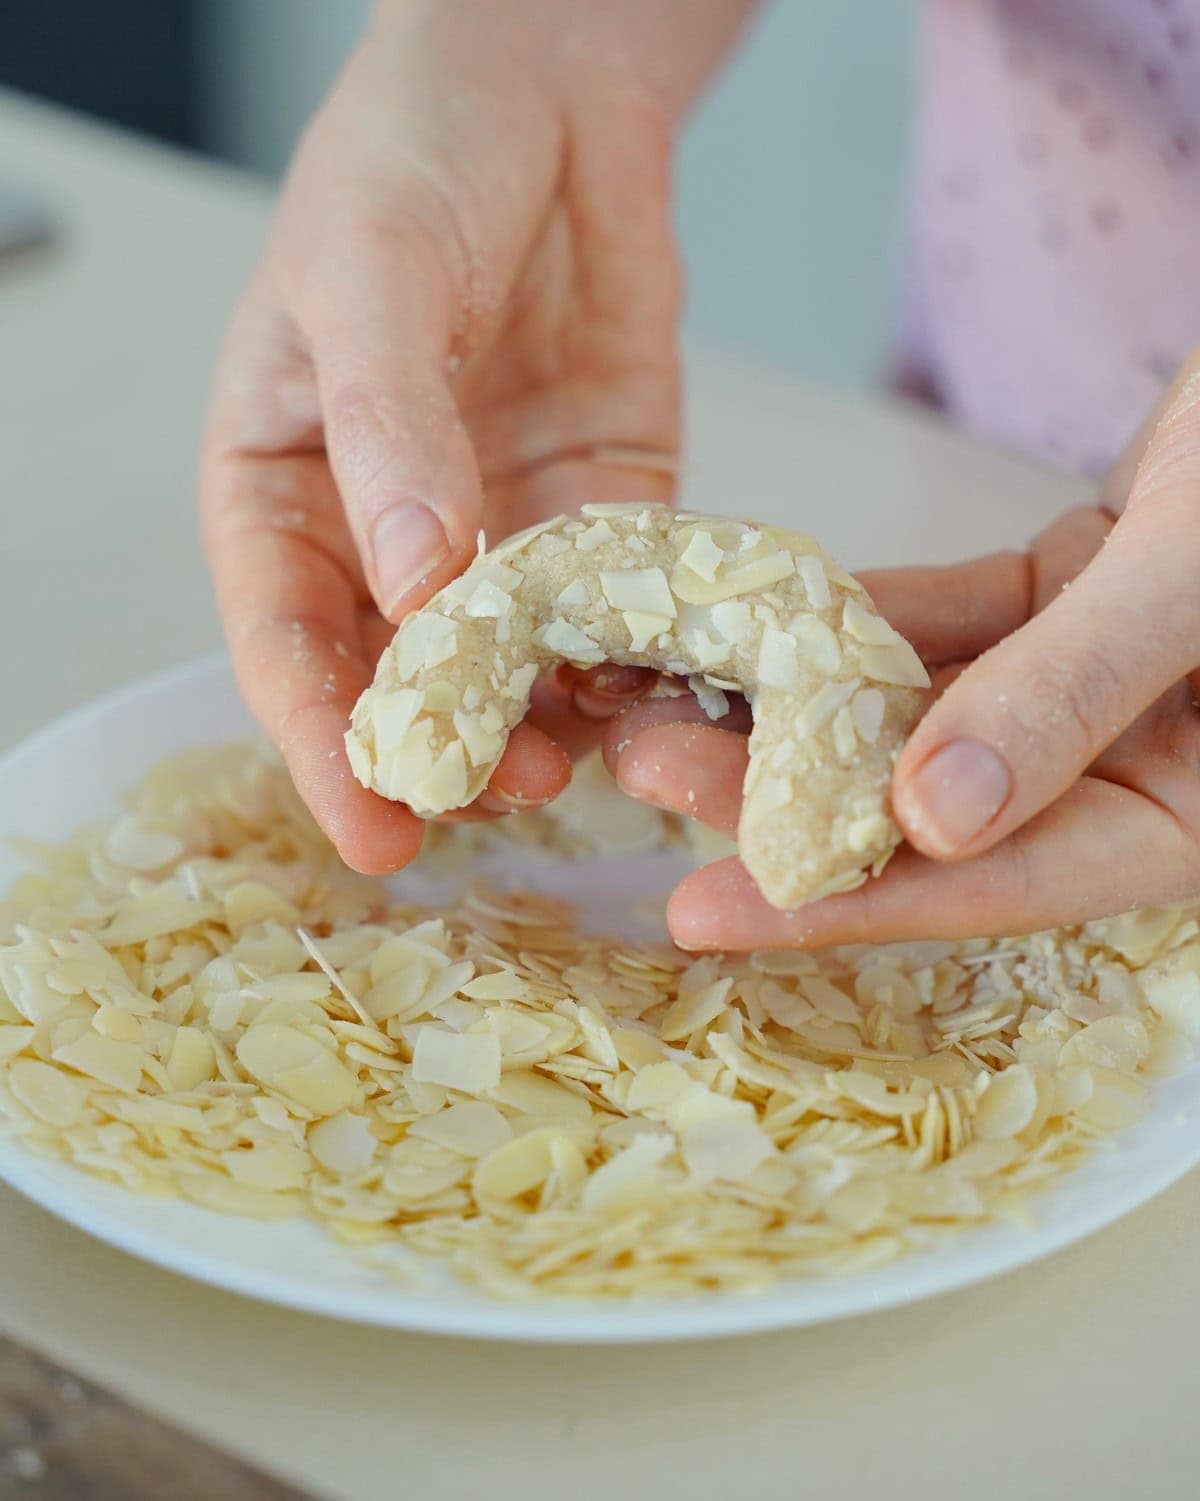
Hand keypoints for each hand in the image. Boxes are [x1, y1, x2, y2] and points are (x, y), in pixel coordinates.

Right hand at [199, 0, 751, 872]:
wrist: (548, 91)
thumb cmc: (411, 164)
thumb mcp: (371, 282)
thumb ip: (388, 430)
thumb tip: (417, 580)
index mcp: (286, 487)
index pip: (290, 641)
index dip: (325, 743)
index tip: (375, 828)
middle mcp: (387, 531)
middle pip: (405, 678)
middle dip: (445, 753)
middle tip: (497, 801)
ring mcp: (500, 528)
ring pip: (513, 664)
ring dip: (543, 723)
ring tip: (580, 763)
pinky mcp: (601, 510)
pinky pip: (611, 605)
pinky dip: (629, 657)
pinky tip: (655, 690)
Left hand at [606, 359, 1199, 948]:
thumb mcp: (1198, 578)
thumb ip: (1073, 691)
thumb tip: (930, 817)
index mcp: (1198, 813)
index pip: (1005, 884)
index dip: (846, 904)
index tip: (703, 911)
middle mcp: (1142, 763)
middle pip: (938, 805)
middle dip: (787, 792)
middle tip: (649, 762)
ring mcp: (1099, 681)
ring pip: (923, 708)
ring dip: (798, 696)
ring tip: (667, 683)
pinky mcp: (1073, 596)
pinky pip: (946, 619)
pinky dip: (858, 614)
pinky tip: (761, 611)